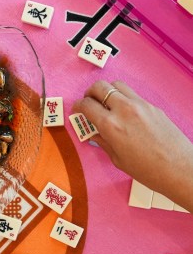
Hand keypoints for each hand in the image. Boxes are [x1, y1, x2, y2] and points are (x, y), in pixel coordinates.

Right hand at [72, 80, 192, 211]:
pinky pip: (131, 94)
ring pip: (116, 85)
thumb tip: (93, 133)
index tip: (76, 110)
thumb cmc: (146, 169)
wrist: (177, 167)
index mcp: (111, 125)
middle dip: (90, 93)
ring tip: (104, 104)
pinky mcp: (151, 106)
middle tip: (88, 103)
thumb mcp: (117, 158)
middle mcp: (124, 110)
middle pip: (100, 87)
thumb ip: (102, 141)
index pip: (87, 105)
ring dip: (106, 91)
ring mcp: (140, 105)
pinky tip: (122, 112)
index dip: (78, 106)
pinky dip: (122, 98)